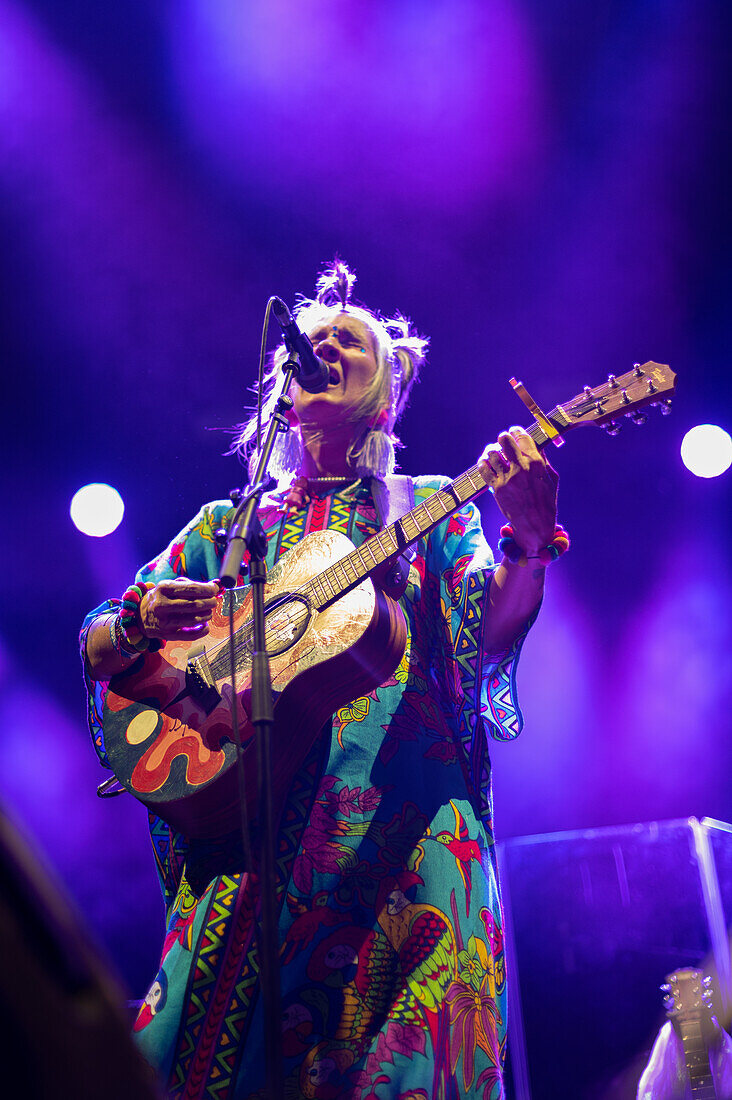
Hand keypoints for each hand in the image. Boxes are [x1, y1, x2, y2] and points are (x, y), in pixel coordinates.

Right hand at [139, 579, 219, 640]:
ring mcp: (164, 621)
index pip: (192, 589)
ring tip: (208, 612)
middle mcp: (162, 604)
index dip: (208, 589)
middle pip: (195, 604)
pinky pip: (191, 635)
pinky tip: (205, 625)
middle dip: (210, 602)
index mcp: (163, 588)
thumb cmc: (161, 597)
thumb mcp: (171, 586)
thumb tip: (217, 584)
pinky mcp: (167, 635)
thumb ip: (192, 585)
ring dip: (207, 615)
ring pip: (195, 619)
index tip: (215, 589)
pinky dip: (203, 630)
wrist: (140, 615)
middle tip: (213, 601)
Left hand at [478, 427, 558, 552]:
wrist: (535, 524)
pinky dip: (482, 463)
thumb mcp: (551, 478)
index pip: (522, 437)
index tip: (513, 431)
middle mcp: (521, 468)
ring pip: (492, 454)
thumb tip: (537, 445)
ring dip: (491, 450)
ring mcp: (508, 478)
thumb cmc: (546, 502)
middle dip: (502, 438)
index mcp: (537, 463)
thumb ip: (543, 461)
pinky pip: (484, 469)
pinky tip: (485, 463)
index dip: (516, 431)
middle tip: (501, 441)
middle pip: (504, 441)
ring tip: (492, 452)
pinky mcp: (497, 488)